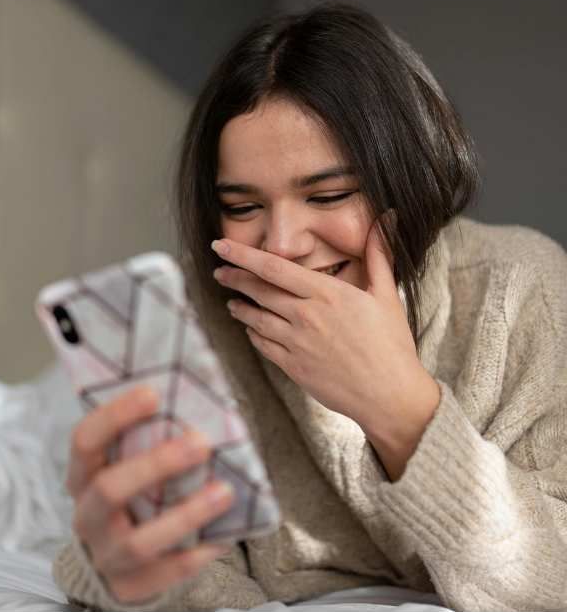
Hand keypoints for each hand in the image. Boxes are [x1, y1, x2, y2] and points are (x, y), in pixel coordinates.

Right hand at [66, 385, 234, 603]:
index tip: (153, 393)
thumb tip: (200, 402)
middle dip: (156, 465)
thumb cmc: (133, 499)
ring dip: (185, 514)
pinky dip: (196, 555)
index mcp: (82, 477)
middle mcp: (87, 516)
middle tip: (200, 442)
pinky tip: (223, 537)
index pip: (85, 441)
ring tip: (225, 492)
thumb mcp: (127, 470)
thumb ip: (149, 443)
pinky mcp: (129, 586)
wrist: (116, 563)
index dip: (115, 416)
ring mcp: (105, 555)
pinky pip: (165, 574)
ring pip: (139, 541)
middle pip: (109, 489)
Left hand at [211, 211, 439, 475]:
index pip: (274, 267)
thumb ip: (378, 254)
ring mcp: (296, 342)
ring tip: (231, 301)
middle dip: (234, 278)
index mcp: (326, 293)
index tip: (221, 246)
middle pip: (258, 291)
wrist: (389, 395)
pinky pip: (263, 344)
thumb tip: (387, 216)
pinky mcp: (292, 366)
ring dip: (239, 307)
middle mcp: (305, 315)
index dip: (242, 255)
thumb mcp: (387, 294)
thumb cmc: (391, 344)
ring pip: (255, 318)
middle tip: (219, 271)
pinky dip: (253, 333)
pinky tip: (251, 328)